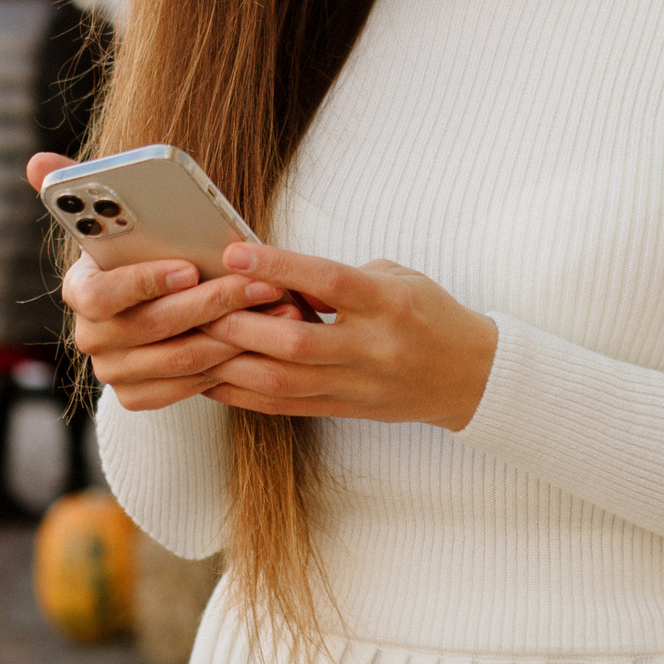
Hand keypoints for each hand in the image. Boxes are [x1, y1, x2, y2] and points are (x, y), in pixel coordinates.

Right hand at [30, 152, 282, 411]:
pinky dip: (227, 364)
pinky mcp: (137, 396)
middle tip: (259, 284)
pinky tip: (260, 339)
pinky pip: (188, 387)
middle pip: (152, 327)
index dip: (145, 283)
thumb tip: (37, 161)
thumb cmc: (146, 251)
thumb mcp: (118, 217)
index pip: (102, 294)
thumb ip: (80, 187)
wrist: (158, 303)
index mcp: (80, 290)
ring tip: (274, 306)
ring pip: (180, 358)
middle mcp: (90, 336)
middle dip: (212, 303)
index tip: (191, 268)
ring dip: (233, 333)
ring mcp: (112, 371)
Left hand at [197, 242, 498, 431]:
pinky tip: (212, 380)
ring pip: (284, 382)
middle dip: (241, 324)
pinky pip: (286, 407)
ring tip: (193, 344)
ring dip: (233, 363)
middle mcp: (373, 349)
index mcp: (389, 304)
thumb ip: (337, 278)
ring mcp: (359, 386)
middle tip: (198, 305)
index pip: (329, 283)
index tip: (237, 253)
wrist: (470, 374)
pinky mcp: (346, 410)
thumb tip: (275, 275)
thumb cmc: (429, 314)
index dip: (280, 268)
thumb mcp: (395, 277)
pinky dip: (244, 394)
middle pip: (296, 342)